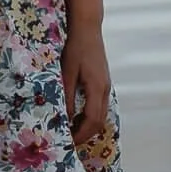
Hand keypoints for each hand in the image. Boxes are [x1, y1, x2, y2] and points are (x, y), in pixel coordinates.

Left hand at [59, 25, 112, 148]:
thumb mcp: (66, 72)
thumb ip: (65, 96)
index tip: (68, 143)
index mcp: (97, 88)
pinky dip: (90, 116)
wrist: (87, 28)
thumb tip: (64, 118)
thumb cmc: (74, 47)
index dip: (80, 134)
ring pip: (101, 114)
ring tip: (71, 131)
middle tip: (69, 142)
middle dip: (85, 134)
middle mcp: (105, 90)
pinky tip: (76, 115)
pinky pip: (99, 106)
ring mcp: (106, 86)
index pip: (92, 120)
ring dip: (88, 126)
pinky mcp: (103, 82)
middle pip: (99, 121)